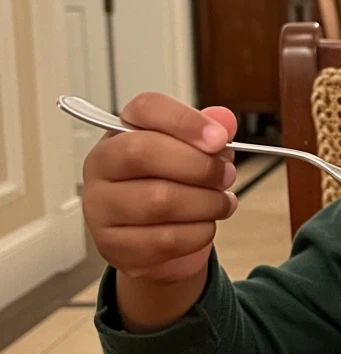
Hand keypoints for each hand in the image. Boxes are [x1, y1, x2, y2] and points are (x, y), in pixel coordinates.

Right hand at [82, 93, 237, 284]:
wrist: (152, 236)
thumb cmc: (172, 182)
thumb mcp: (192, 151)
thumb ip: (211, 132)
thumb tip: (225, 121)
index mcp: (122, 130)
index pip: (146, 108)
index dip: (186, 121)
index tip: (220, 139)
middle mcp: (102, 165)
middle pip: (143, 152)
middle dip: (199, 165)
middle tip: (227, 175)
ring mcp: (100, 206)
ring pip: (158, 200)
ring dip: (206, 203)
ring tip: (223, 203)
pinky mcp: (112, 245)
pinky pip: (163, 239)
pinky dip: (198, 232)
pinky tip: (206, 225)